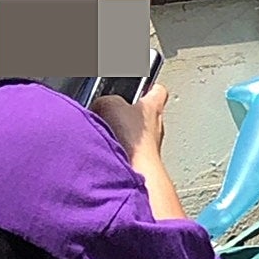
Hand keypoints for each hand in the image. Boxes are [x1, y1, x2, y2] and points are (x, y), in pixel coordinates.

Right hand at [96, 85, 189, 226]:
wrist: (136, 172)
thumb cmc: (133, 141)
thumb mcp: (111, 105)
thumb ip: (107, 100)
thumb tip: (101, 105)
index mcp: (153, 107)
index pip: (157, 91)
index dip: (149, 88)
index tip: (143, 86)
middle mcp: (156, 128)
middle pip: (146, 116)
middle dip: (130, 116)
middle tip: (113, 114)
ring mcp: (149, 148)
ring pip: (137, 138)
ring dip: (123, 138)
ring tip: (106, 138)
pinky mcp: (141, 165)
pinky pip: (128, 155)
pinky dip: (119, 154)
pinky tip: (105, 155)